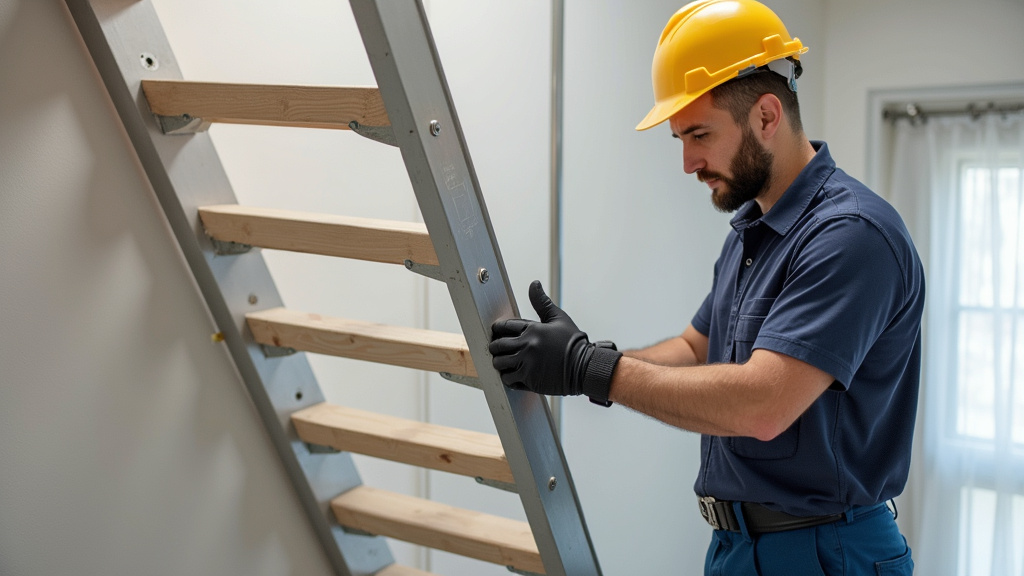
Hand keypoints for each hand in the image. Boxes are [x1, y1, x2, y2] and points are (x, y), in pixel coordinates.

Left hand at [488, 280, 620, 403]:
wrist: (585, 367)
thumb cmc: (573, 343)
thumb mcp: (558, 318)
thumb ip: (542, 302)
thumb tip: (534, 284)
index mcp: (532, 329)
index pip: (504, 326)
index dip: (498, 329)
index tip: (498, 333)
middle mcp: (527, 345)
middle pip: (498, 345)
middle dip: (495, 347)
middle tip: (498, 349)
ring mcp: (527, 363)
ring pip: (499, 364)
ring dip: (499, 363)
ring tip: (504, 362)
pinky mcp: (530, 379)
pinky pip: (508, 380)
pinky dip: (508, 378)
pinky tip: (513, 374)